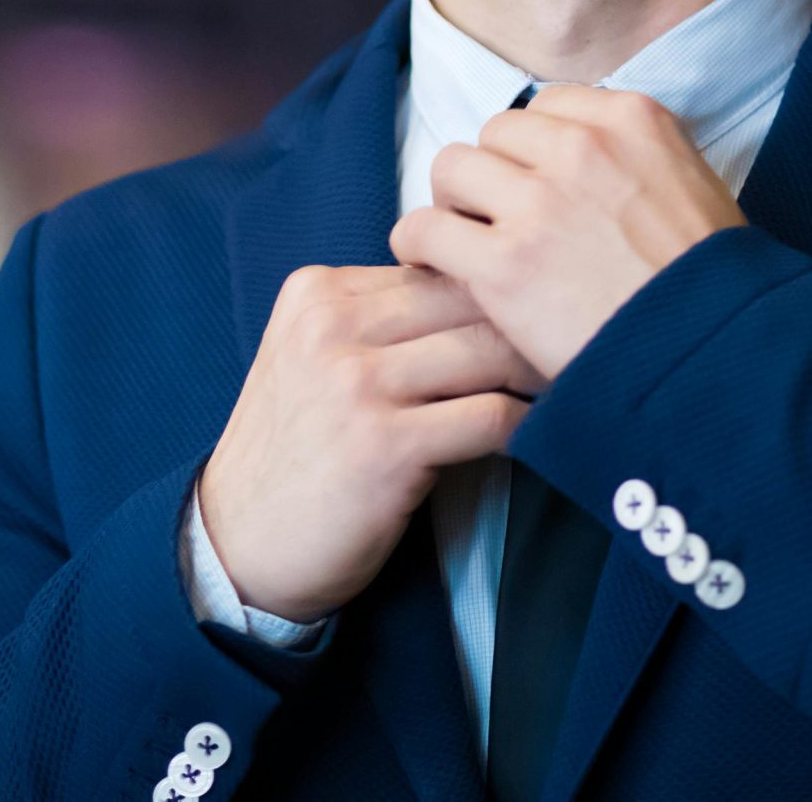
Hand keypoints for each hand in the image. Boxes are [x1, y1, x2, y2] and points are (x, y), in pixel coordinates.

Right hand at [199, 263, 543, 624]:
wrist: (239, 544)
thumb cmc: (294, 452)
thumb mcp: (311, 358)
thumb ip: (376, 320)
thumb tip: (483, 293)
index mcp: (316, 293)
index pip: (434, 267)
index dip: (492, 289)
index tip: (533, 311)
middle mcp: (331, 327)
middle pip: (467, 298)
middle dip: (526, 321)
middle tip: (572, 343)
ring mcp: (356, 384)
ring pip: (487, 350)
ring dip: (536, 371)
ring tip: (566, 384)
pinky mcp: (385, 446)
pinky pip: (489, 416)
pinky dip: (524, 424)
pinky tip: (534, 434)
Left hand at [389, 84, 744, 384]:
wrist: (718, 356)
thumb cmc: (711, 288)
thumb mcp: (693, 188)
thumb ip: (634, 160)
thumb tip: (584, 161)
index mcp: (632, 119)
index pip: (548, 107)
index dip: (534, 150)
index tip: (536, 184)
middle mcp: (582, 148)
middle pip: (496, 132)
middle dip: (493, 173)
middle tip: (498, 219)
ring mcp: (540, 203)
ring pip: (453, 168)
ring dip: (453, 203)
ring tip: (464, 241)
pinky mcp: (505, 263)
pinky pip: (425, 228)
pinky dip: (420, 245)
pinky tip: (432, 265)